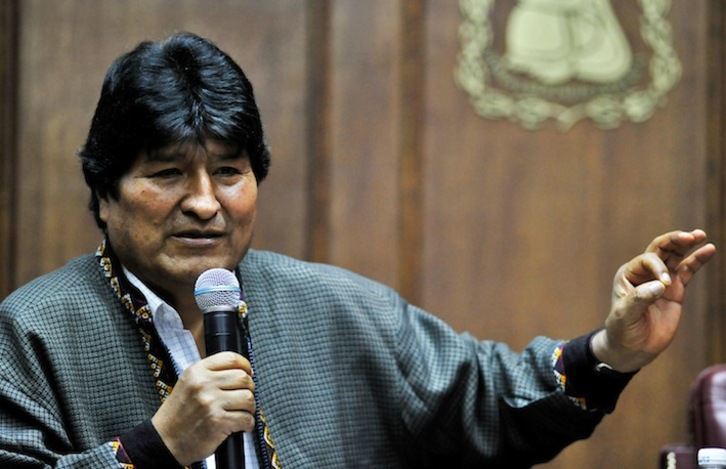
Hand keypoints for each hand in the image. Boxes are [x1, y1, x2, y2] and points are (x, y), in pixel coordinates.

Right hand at [151, 351, 255, 465]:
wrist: (164, 441)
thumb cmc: (178, 414)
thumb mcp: (188, 383)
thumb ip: (210, 374)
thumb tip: (242, 371)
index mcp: (197, 371)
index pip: (231, 358)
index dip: (245, 366)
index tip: (248, 374)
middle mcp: (203, 384)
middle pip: (243, 378)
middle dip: (249, 389)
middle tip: (244, 398)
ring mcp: (210, 403)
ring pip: (248, 398)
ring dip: (250, 408)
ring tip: (243, 412)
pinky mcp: (217, 421)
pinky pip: (246, 418)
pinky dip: (248, 424)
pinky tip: (241, 425)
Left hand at [591, 229, 715, 372]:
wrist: (632, 348)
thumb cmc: (623, 330)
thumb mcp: (625, 315)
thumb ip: (640, 299)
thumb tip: (660, 285)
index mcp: (628, 274)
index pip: (647, 259)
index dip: (658, 268)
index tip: (665, 286)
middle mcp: (644, 273)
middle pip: (661, 249)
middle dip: (675, 240)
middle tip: (691, 235)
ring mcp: (661, 280)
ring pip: (675, 256)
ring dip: (687, 245)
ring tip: (700, 234)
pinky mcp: (675, 290)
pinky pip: (687, 271)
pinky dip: (697, 260)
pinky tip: (709, 249)